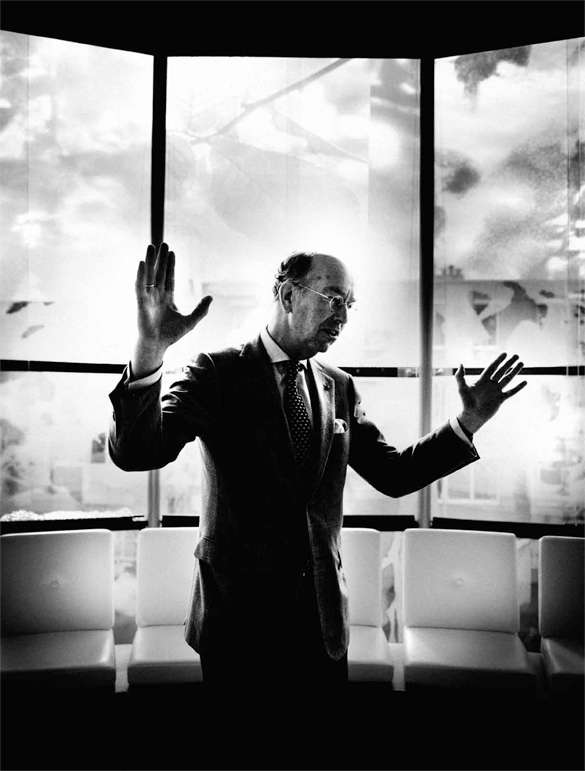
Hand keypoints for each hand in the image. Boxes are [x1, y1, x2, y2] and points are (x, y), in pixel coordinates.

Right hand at [132, 243, 212, 376]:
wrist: (158, 345)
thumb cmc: (171, 334)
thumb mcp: (190, 321)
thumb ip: (200, 310)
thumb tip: (210, 297)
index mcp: (167, 298)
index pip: (169, 277)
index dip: (170, 265)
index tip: (171, 252)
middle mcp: (156, 295)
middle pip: (158, 272)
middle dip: (160, 258)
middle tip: (162, 243)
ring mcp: (148, 297)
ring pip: (148, 275)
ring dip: (150, 261)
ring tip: (151, 246)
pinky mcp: (141, 302)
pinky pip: (139, 285)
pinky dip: (140, 274)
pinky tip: (142, 262)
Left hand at [455, 352, 526, 434]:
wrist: (472, 417)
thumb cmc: (465, 403)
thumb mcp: (462, 388)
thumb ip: (460, 376)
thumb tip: (460, 364)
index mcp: (482, 380)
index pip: (492, 367)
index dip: (498, 360)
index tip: (505, 354)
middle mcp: (490, 384)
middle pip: (501, 371)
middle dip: (509, 363)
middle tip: (516, 356)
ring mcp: (496, 391)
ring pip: (507, 379)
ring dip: (514, 371)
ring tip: (521, 364)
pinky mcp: (500, 399)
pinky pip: (511, 392)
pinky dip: (518, 387)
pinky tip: (525, 382)